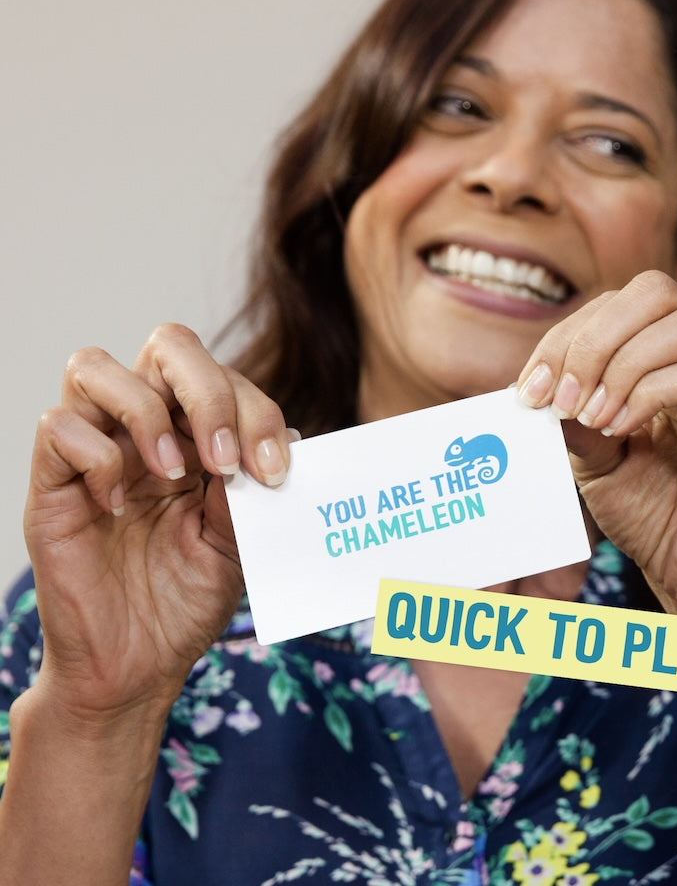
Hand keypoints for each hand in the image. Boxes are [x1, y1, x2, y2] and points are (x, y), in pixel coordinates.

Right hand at [22, 323, 291, 725]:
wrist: (137, 666)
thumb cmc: (187, 600)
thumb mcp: (239, 541)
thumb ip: (253, 486)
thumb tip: (287, 433)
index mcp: (196, 436)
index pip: (223, 376)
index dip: (255, 410)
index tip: (275, 469)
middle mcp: (145, 431)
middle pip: (167, 347)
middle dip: (209, 389)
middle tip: (228, 459)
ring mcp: (95, 452)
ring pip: (95, 367)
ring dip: (148, 412)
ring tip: (173, 474)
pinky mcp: (52, 486)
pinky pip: (58, 427)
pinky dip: (98, 456)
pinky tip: (121, 505)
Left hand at [516, 271, 676, 621]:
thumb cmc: (652, 516)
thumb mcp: (592, 460)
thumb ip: (574, 417)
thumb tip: (542, 385)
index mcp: (669, 359)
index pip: (618, 305)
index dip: (566, 336)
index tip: (529, 390)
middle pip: (657, 291)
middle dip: (593, 337)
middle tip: (561, 397)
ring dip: (625, 362)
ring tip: (593, 415)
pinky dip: (652, 393)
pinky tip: (621, 429)